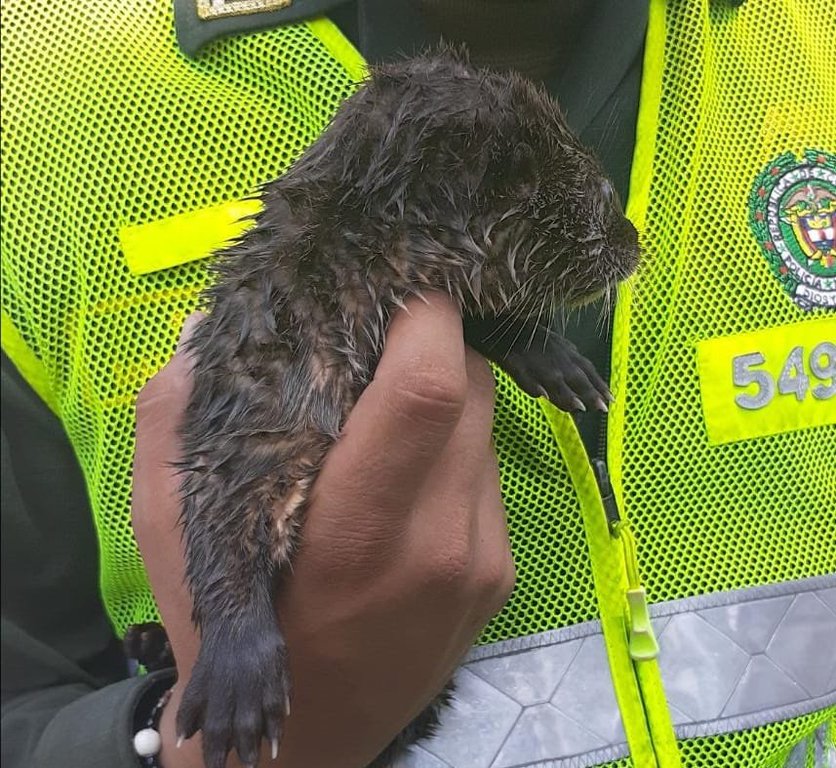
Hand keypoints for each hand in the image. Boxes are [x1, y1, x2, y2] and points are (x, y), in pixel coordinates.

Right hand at [132, 293, 514, 767]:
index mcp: (355, 525)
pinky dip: (455, 446)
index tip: (391, 289)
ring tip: (387, 415)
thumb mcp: (171, 526)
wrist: (303, 739)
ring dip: (444, 394)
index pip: (431, 383)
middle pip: (471, 387)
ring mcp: (482, 559)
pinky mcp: (501, 575)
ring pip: (486, 424)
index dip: (423, 315)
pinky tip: (410, 474)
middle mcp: (441, 540)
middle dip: (431, 343)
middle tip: (379, 346)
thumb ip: (181, 416)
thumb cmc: (230, 627)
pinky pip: (488, 471)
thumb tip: (214, 329)